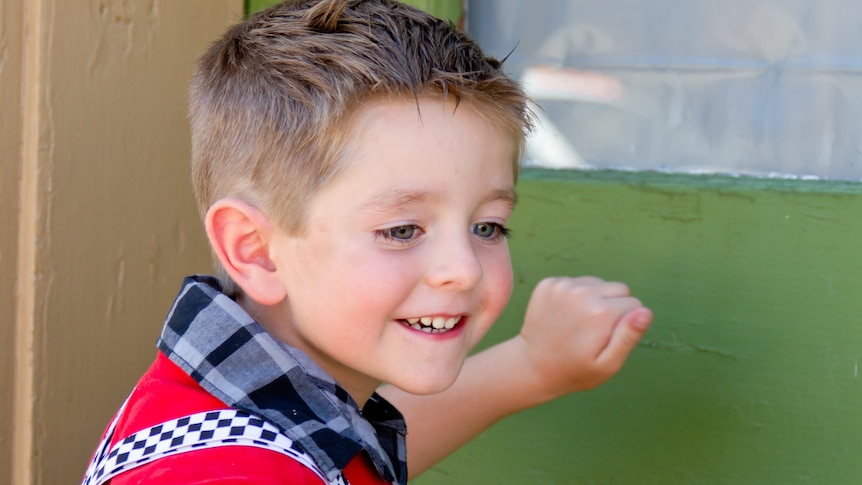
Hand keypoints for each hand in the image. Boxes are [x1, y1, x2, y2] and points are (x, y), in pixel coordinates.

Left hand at [517, 276, 652, 399]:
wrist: (533, 366)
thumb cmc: (576, 370)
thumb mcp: (609, 364)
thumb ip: (629, 337)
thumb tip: (645, 312)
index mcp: (601, 312)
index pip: (635, 304)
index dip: (627, 323)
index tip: (608, 338)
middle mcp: (582, 293)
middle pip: (619, 289)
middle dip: (614, 307)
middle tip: (595, 331)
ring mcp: (563, 286)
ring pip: (598, 283)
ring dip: (594, 300)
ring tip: (580, 324)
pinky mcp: (548, 284)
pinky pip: (577, 281)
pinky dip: (575, 296)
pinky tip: (565, 316)